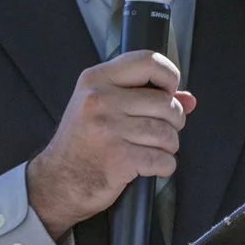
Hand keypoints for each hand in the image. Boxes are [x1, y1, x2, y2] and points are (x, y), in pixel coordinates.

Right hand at [24, 51, 196, 240]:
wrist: (56, 182)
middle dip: (174, 120)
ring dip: (169, 146)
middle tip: (162, 130)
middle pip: (165, 102)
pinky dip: (164, 166)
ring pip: (167, 133)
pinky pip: (162, 159)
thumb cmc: (79, 145)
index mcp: (96, 80)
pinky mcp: (119, 158)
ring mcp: (109, 129)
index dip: (168, 76)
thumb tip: (188, 99)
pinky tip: (151, 165)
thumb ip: (143, 97)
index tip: (169, 91)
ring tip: (154, 149)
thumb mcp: (100, 108)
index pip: (148, 61)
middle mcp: (100, 100)